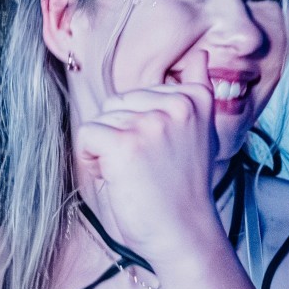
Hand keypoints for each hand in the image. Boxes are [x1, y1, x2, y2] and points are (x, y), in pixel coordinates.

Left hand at [73, 49, 224, 269]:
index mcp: (195, 98)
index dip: (141, 127)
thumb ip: (197, 92)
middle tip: (147, 168)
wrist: (185, 233)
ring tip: (136, 175)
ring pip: (101, 120)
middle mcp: (177, 104)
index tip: (165, 156)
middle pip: (117, 103)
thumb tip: (201, 54)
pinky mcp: (126, 143)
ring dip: (107, 151)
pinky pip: (87, 135)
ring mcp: (151, 122)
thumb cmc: (185, 189)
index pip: (140, 95)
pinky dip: (92, 159)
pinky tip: (116, 178)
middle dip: (121, 135)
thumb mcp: (200, 134)